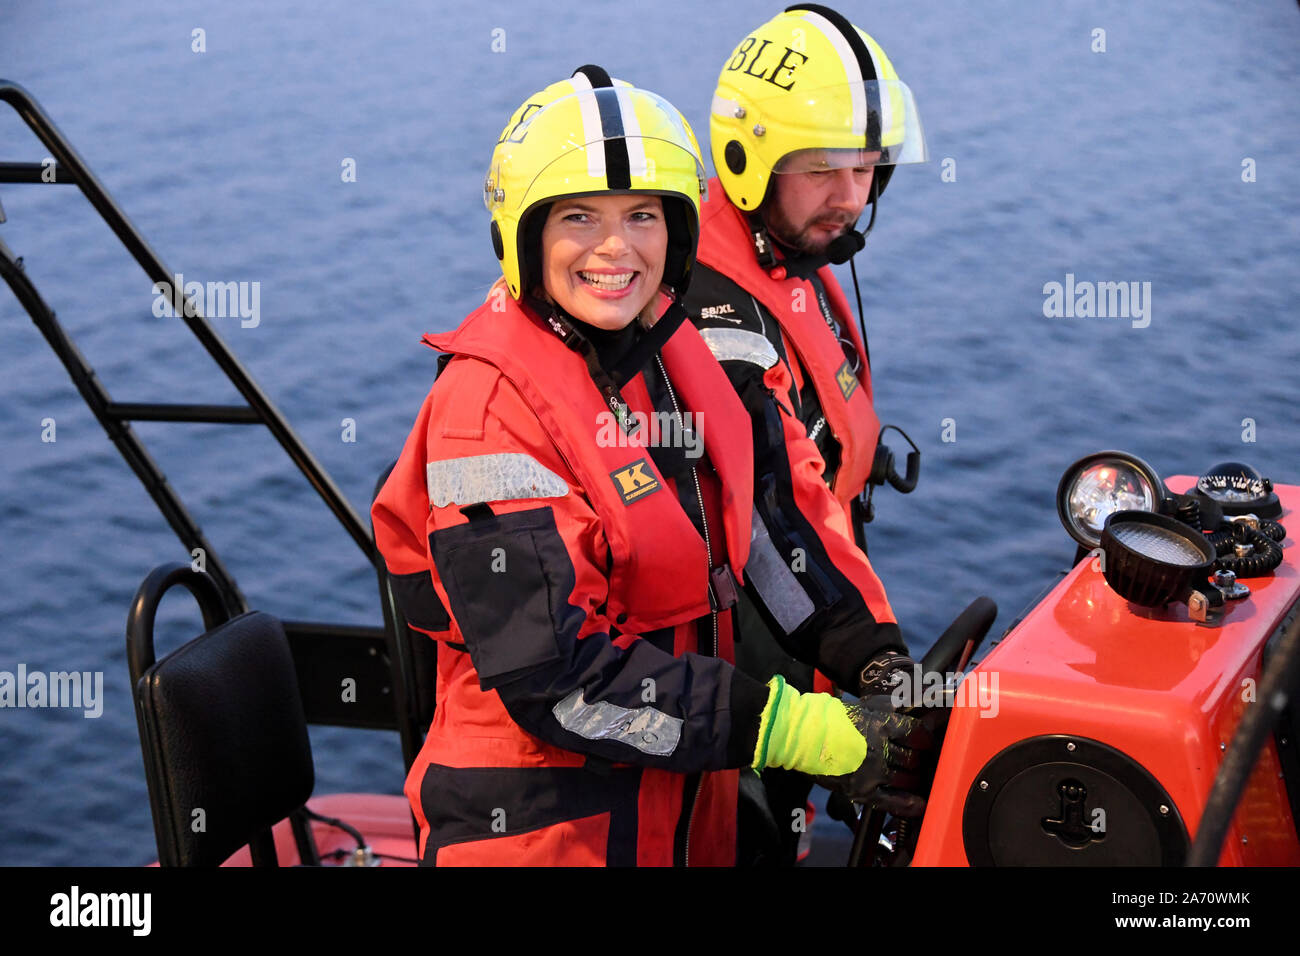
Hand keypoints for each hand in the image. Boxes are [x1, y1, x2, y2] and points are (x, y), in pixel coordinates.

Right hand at [815, 695, 936, 815]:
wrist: (800, 735)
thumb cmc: (827, 718)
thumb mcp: (861, 707)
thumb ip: (886, 711)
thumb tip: (907, 711)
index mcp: (880, 724)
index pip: (916, 733)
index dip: (924, 738)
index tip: (924, 740)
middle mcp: (879, 748)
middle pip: (912, 758)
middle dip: (918, 758)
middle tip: (916, 758)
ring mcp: (871, 772)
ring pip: (906, 778)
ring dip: (912, 777)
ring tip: (910, 774)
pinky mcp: (861, 790)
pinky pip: (890, 801)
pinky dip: (906, 804)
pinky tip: (918, 804)